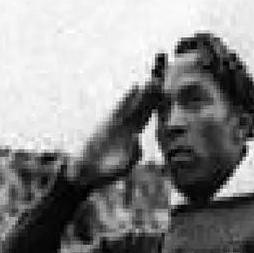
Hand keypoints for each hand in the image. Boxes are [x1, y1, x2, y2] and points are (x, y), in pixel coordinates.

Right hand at [70, 54, 165, 189]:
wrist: (85, 173)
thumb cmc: (105, 173)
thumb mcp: (124, 166)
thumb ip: (134, 154)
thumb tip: (137, 139)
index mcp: (134, 137)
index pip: (148, 117)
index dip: (157, 106)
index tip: (168, 94)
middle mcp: (127, 128)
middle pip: (143, 108)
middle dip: (153, 96)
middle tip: (165, 81)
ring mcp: (117, 124)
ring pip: (133, 105)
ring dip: (144, 93)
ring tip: (155, 80)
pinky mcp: (106, 123)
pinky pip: (119, 108)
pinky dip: (127, 98)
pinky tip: (136, 87)